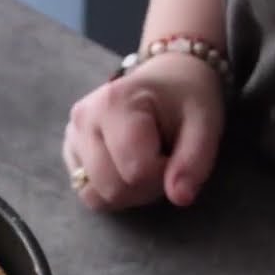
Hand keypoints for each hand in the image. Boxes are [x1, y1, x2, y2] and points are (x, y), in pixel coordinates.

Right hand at [62, 52, 224, 209]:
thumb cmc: (186, 99)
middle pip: (112, 189)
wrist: (167, 77)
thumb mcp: (205, 124)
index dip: (164, 176)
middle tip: (164, 163)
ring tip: (146, 166)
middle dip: (145, 188)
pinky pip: (87, 192)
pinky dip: (111, 191)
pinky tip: (128, 167)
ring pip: (95, 196)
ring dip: (128, 194)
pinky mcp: (69, 149)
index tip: (177, 154)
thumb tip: (180, 198)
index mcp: (115, 103)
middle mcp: (84, 118)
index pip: (137, 172)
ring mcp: (72, 134)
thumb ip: (194, 161)